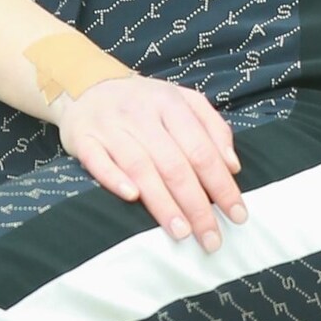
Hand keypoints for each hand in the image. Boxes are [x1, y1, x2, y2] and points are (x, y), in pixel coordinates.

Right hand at [57, 75, 248, 250]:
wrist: (86, 83)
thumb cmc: (143, 102)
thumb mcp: (182, 101)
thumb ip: (213, 128)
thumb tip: (233, 166)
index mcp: (170, 103)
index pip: (202, 150)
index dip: (222, 185)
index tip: (237, 214)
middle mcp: (141, 114)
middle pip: (174, 165)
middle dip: (196, 205)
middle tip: (211, 237)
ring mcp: (110, 126)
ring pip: (140, 167)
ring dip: (162, 202)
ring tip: (181, 232)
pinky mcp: (83, 138)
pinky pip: (97, 161)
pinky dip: (114, 179)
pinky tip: (132, 198)